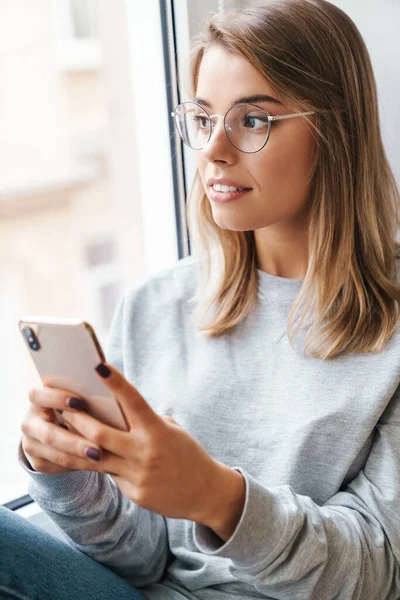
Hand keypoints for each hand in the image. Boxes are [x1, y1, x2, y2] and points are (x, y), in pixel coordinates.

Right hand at [21, 390, 102, 473]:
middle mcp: (29, 423)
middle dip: (75, 444)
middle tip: (98, 451)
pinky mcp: (38, 462)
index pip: (40, 396)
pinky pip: (60, 467)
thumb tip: (102, 392)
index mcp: (36, 400)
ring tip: (100, 460)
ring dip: (80, 460)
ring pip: (56, 456)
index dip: (58, 399)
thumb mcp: (72, 396)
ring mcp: (30, 445)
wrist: (55, 424)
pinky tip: (96, 465)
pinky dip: (80, 466)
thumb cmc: (72, 404)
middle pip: (50, 435)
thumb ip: (81, 395)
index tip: (80, 402)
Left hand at [60, 363, 220, 522]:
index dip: (116, 383)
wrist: (206, 492)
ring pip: (97, 458)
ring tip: (61, 431)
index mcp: (158, 431)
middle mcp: (146, 452)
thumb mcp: (171, 431)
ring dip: (77, 443)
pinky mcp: (135, 494)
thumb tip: (114, 411)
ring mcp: (139, 475)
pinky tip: (87, 456)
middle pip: (100, 434)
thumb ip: (145, 422)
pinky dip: (100, 464)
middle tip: (62, 406)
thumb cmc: (187, 453)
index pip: (133, 401)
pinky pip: (111, 476)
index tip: (98, 366)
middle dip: (78, 419)